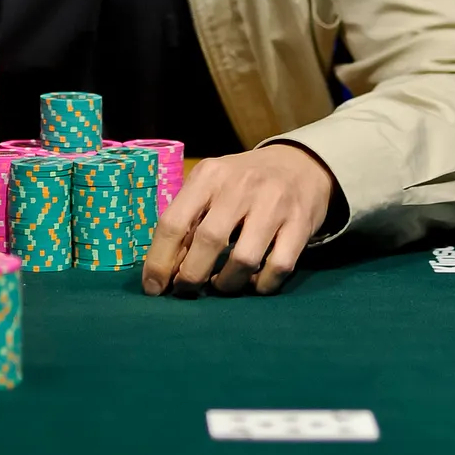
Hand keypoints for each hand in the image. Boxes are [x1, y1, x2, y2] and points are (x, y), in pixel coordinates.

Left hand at [142, 143, 334, 297]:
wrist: (300, 164)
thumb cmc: (243, 182)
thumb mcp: (211, 184)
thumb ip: (188, 218)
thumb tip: (163, 268)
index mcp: (210, 175)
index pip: (174, 222)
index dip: (158, 261)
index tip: (153, 287)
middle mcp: (241, 186)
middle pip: (208, 241)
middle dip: (191, 277)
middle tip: (186, 290)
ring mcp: (274, 204)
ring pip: (244, 259)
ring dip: (227, 284)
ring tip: (221, 284)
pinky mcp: (301, 223)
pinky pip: (279, 267)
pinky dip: (262, 285)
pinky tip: (253, 281)